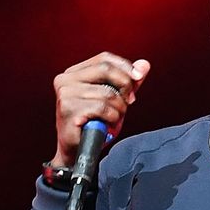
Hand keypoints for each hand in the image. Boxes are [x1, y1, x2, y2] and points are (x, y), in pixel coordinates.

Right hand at [51, 52, 149, 166]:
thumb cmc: (95, 124)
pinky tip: (106, 124)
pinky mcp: (68, 109)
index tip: (137, 81)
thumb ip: (128, 82)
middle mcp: (65, 80)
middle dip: (125, 87)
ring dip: (119, 109)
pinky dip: (112, 118)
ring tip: (113, 118)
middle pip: (107, 70)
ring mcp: (65, 94)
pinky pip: (104, 108)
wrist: (78, 151)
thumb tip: (144, 64)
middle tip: (128, 102)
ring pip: (108, 93)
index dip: (125, 68)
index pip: (104, 58)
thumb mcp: (115, 99)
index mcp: (73, 73)